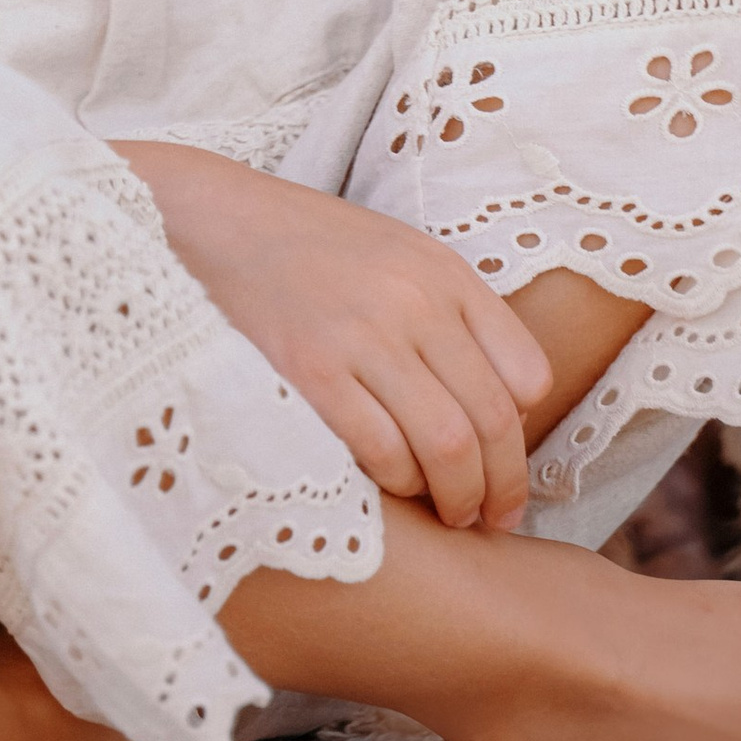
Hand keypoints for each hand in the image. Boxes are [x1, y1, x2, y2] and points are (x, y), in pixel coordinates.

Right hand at [120, 146, 552, 531]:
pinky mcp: (311, 370)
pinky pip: (380, 450)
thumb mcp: (396, 254)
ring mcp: (363, 335)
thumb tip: (498, 404)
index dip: (525, 436)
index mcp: (444, 272)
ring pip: (446, 445)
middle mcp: (414, 301)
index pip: (526, 373)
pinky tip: (390, 487)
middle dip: (500, 486)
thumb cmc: (307, 248)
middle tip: (491, 519)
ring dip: (455, 498)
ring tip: (448, 516)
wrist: (214, 221)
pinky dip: (397, 483)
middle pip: (493, 420)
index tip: (507, 468)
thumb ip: (449, 315)